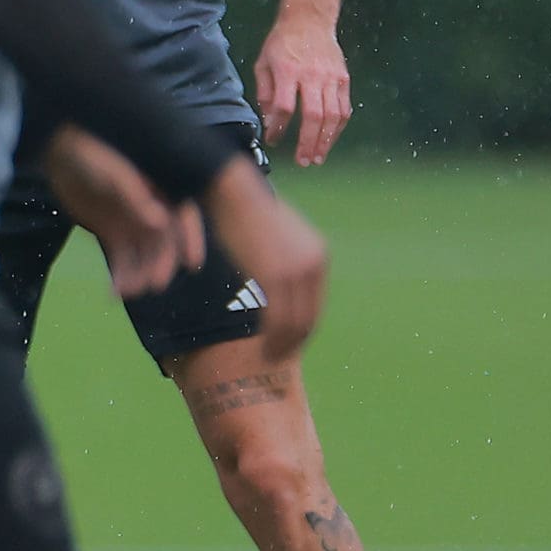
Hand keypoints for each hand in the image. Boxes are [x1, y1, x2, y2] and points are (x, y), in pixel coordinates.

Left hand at [42, 126, 205, 299]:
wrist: (62, 152)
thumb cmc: (93, 153)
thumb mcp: (114, 171)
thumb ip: (135, 195)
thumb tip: (159, 221)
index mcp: (161, 190)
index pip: (183, 217)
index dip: (190, 238)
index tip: (192, 262)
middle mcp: (153, 210)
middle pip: (164, 242)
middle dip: (161, 263)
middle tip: (154, 283)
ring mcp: (134, 224)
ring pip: (144, 255)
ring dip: (140, 274)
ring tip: (129, 291)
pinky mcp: (114, 234)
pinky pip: (122, 259)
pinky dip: (121, 276)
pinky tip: (115, 292)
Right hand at [200, 155, 327, 358]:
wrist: (232, 192)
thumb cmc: (244, 212)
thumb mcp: (276, 238)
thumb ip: (283, 259)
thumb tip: (276, 278)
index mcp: (318, 256)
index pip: (315, 304)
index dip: (302, 329)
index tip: (287, 343)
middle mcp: (314, 264)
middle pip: (309, 317)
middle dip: (294, 342)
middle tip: (278, 358)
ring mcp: (296, 270)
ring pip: (295, 322)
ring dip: (283, 345)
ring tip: (269, 358)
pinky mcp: (275, 275)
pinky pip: (277, 317)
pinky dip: (272, 338)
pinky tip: (262, 348)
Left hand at [255, 8, 349, 165]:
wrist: (309, 19)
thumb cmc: (282, 43)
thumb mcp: (263, 64)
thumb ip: (266, 93)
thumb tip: (270, 121)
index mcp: (288, 72)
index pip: (284, 107)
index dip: (279, 127)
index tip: (273, 139)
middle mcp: (312, 76)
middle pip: (313, 115)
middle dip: (308, 142)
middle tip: (303, 161)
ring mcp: (331, 77)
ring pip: (333, 115)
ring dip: (326, 140)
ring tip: (317, 157)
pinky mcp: (343, 78)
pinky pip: (344, 108)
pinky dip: (338, 127)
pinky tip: (330, 139)